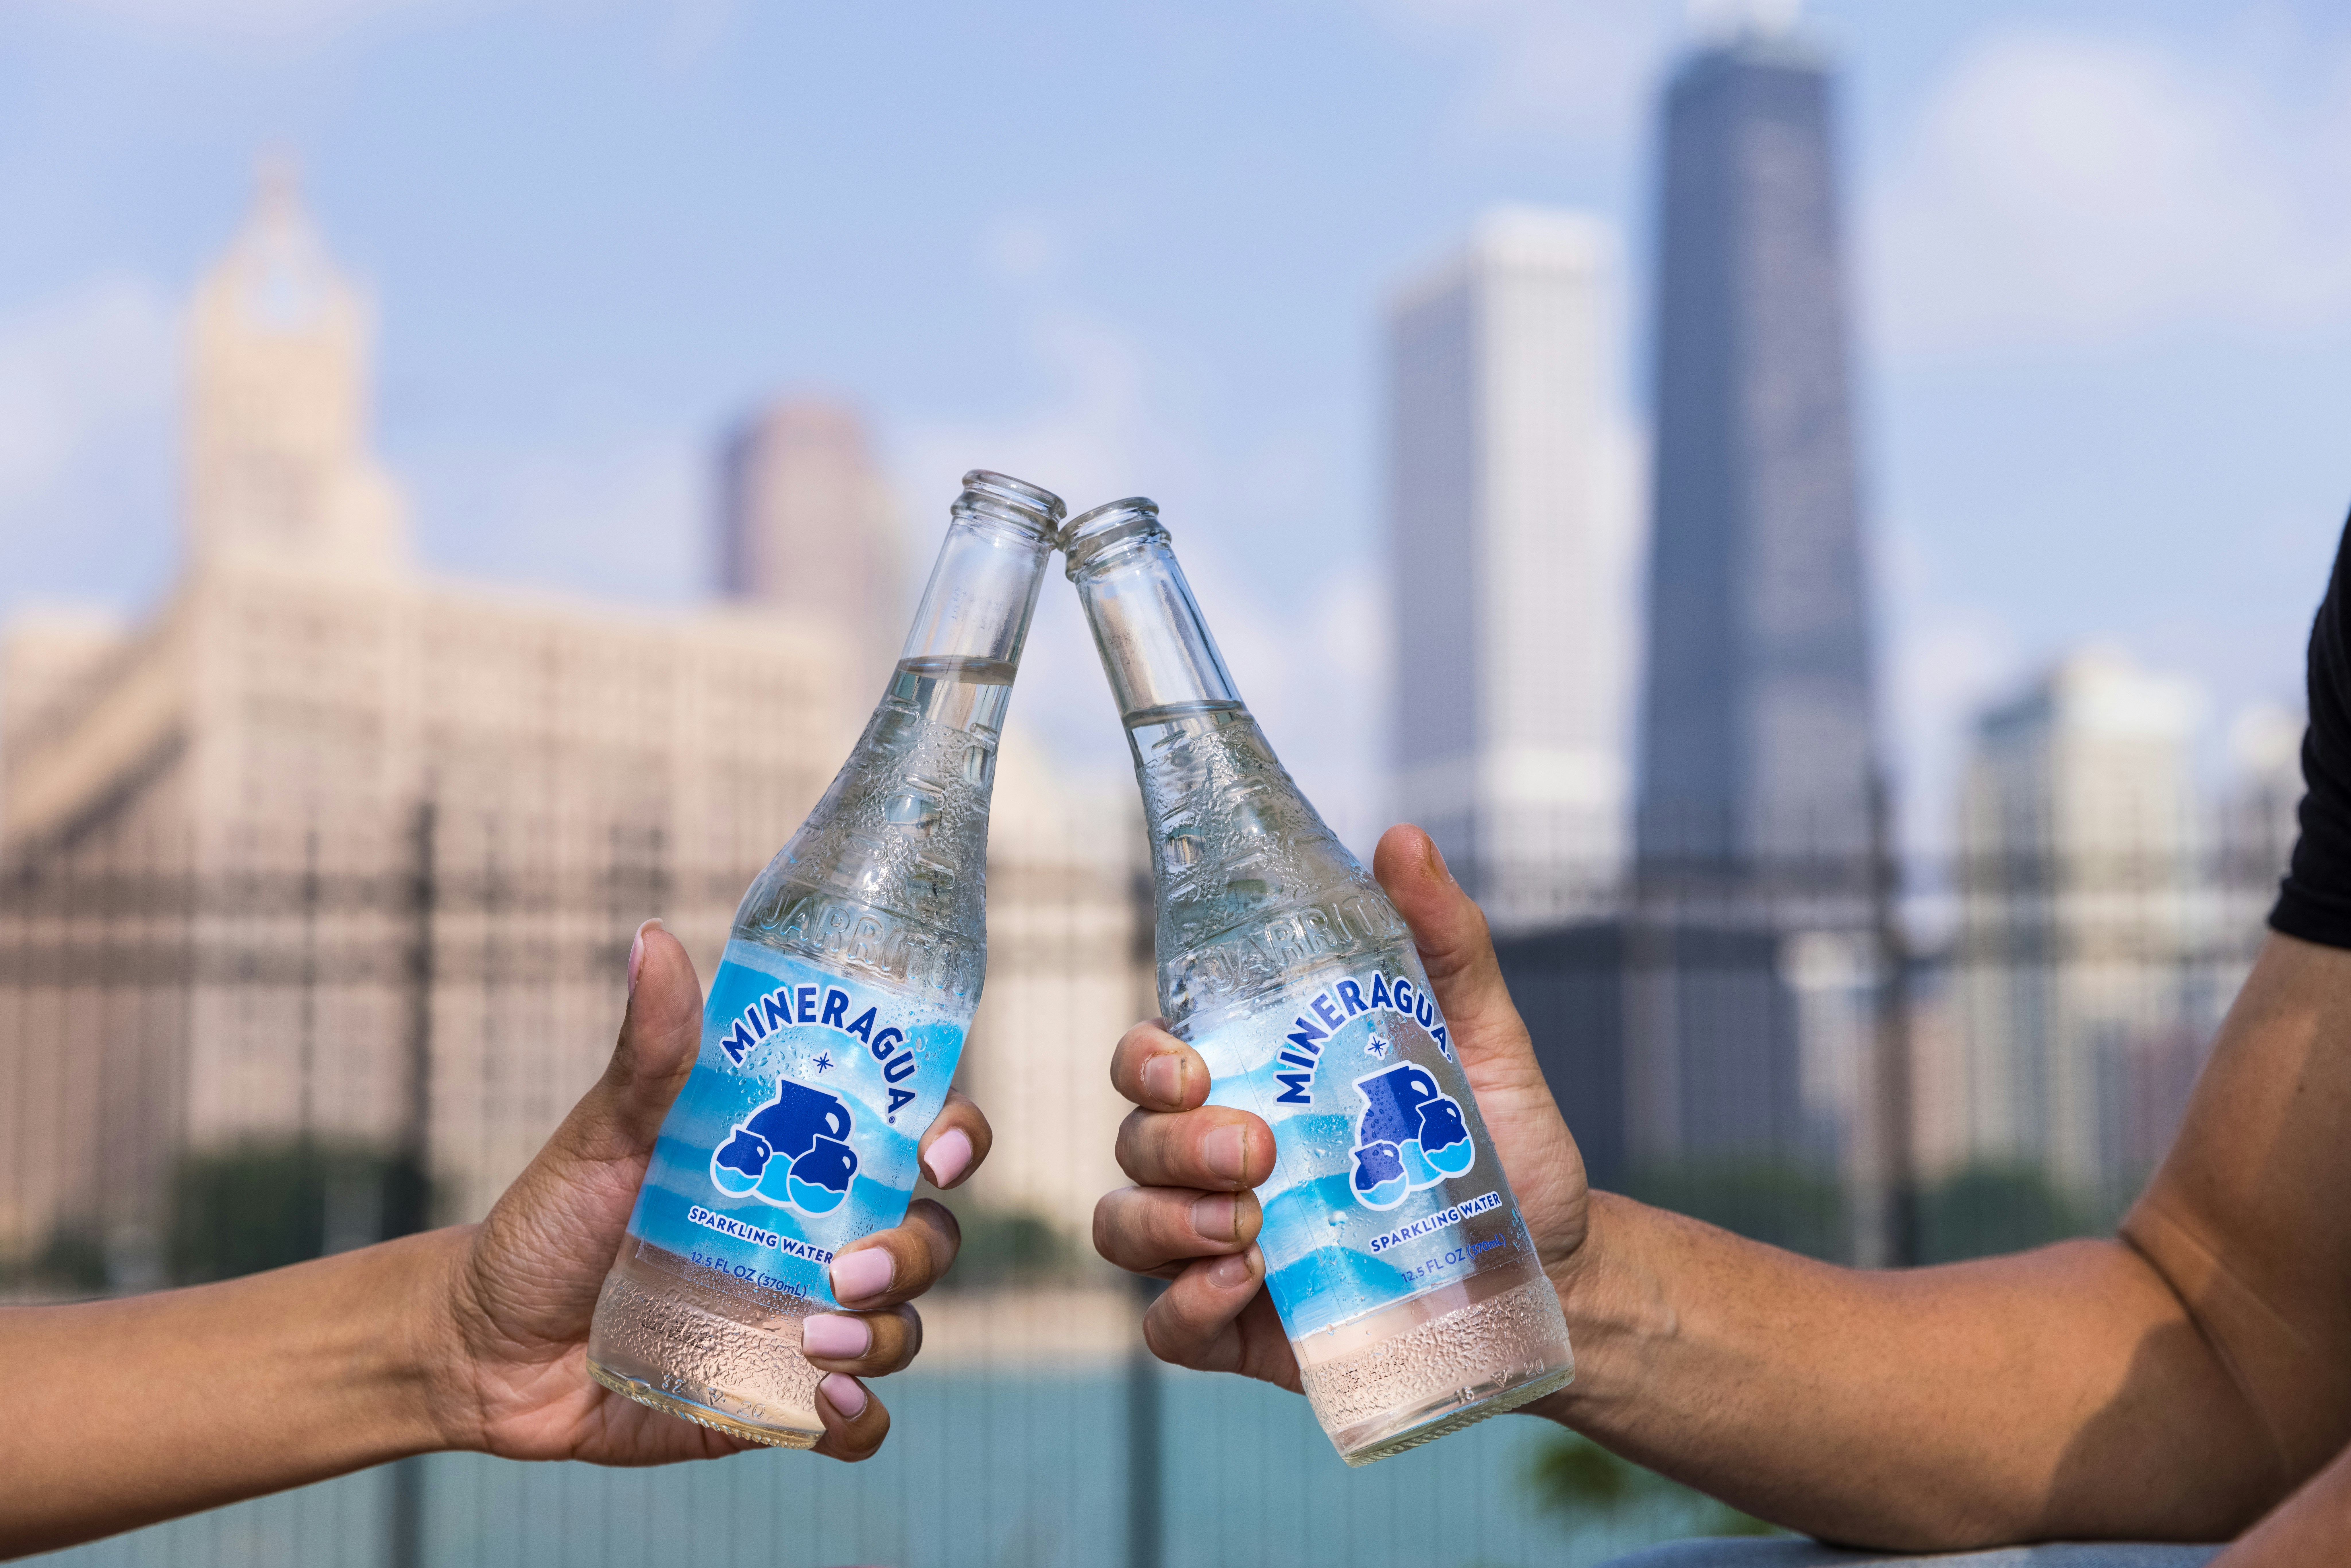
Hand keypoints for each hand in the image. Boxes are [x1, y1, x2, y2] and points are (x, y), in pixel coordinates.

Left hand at [432, 920, 991, 1463]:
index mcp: (802, 1164)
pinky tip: (828, 1406)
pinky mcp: (776, 1403)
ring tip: (815, 1344)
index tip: (937, 1151)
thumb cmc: (547, 1222)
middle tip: (848, 1268)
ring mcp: (805, 1324)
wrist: (482, 1341)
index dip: (955, 1139)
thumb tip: (653, 940)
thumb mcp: (602, 1132)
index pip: (916, 1141)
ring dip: (886, 1337)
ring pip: (905, 1328)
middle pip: (929, 1238)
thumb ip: (650, 1051)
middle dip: (913, 1253)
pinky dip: (859, 1423)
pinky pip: (856, 1426)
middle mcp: (819, 1240)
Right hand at [1090, 823, 1589, 1387]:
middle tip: (1254, 1149)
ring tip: (1249, 1226)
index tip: (1194, 1063)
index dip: (1146, 1057)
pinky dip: (1185, 1305)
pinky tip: (1244, 1283)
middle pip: (1133, 1139)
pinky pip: (1168, 1326)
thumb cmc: (1505, 1151)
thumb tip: (1404, 839)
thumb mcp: (1485, 1040)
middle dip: (1172, 1141)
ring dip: (1166, 1220)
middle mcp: (1219, 1162)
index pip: (1152, 1059)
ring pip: (1125, 1225)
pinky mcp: (1242, 1330)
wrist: (1555, 1272)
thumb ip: (1444, 943)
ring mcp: (1219, 1248)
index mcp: (1255, 1084)